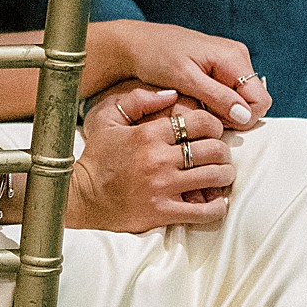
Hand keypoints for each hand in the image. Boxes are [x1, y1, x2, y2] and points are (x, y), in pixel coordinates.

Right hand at [69, 83, 234, 231]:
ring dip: (224, 175)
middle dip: (223, 151)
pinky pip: (205, 211)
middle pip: (214, 150)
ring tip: (220, 175)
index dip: (214, 125)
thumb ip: (139, 100)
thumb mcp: (109, 118)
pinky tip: (214, 201)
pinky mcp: (164, 212)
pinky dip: (217, 206)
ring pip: (215, 177)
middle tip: (219, 154)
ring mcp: (163, 187)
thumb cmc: (98, 156)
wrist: (83, 196)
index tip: (211, 132)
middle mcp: (159, 159)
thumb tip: (172, 94)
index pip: (200, 122)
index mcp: (149, 134)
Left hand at [88, 19, 271, 128]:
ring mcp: (228, 61)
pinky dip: (214, 102)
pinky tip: (194, 99)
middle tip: (200, 112)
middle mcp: (236, 56)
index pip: (260, 101)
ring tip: (193, 103)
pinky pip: (228, 93)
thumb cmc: (156, 57)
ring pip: (240, 100)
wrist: (135, 44)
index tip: (213, 120)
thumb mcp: (185, 79)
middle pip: (252, 102)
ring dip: (221, 110)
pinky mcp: (218, 67)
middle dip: (231, 115)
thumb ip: (217, 97)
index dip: (241, 118)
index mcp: (233, 56)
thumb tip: (245, 116)